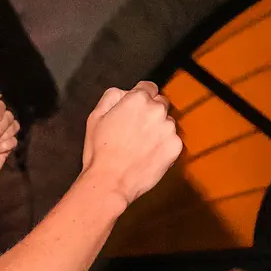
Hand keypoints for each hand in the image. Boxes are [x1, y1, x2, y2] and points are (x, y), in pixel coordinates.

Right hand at [81, 82, 181, 204]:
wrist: (110, 182)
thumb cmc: (100, 152)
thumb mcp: (95, 117)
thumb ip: (111, 97)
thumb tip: (124, 92)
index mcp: (137, 99)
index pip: (148, 87)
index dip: (140, 98)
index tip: (135, 111)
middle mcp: (157, 110)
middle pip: (161, 103)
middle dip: (151, 113)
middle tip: (136, 131)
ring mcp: (169, 129)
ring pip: (168, 123)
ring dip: (159, 130)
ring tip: (141, 146)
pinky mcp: (175, 147)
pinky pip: (173, 141)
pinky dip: (164, 147)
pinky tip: (148, 156)